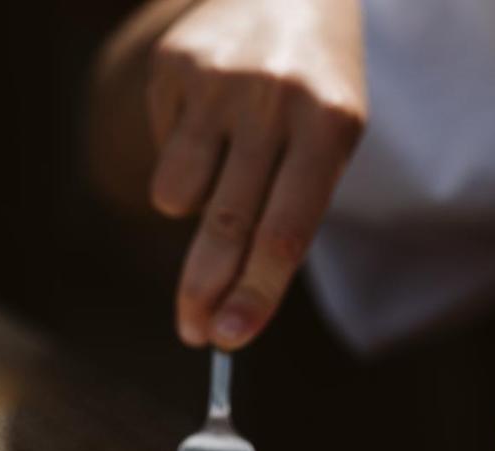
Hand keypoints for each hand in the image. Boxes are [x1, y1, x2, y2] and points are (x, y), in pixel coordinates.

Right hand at [147, 0, 365, 349]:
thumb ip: (288, 211)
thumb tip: (231, 303)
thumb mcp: (330, 139)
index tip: (228, 341)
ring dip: (190, 206)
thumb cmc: (314, 88)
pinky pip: (163, 150)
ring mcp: (219, 80)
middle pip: (228, 223)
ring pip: (178, 194)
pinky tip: (209, 117)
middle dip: (203, 290)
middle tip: (191, 332)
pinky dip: (182, 154)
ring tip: (221, 167)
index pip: (286, 232)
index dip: (255, 295)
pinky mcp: (175, 66)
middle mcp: (274, 99)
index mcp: (330, 124)